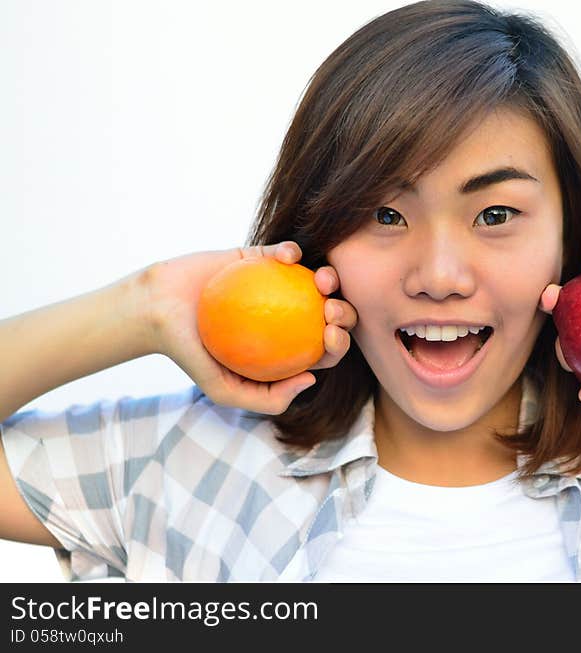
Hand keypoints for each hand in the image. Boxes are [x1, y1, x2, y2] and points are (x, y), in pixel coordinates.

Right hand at [145, 241, 357, 413]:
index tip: (330, 336)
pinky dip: (291, 251)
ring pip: (317, 280)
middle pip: (330, 315)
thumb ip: (268, 398)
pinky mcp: (261, 258)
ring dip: (330, 278)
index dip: (340, 344)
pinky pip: (285, 252)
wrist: (156, 311)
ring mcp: (278, 286)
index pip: (325, 349)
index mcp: (288, 347)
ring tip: (323, 281)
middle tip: (331, 311)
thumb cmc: (190, 354)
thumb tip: (313, 378)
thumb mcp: (225, 391)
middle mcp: (288, 316)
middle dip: (346, 312)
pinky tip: (290, 257)